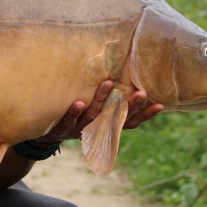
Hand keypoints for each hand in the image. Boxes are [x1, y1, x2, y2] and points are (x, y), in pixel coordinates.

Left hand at [40, 80, 162, 142]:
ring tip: (109, 83)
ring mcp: (78, 130)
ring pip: (92, 116)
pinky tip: (78, 102)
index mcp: (105, 125)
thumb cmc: (74, 116)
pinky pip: (67, 121)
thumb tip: (120, 71)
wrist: (45, 135)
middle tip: (141, 93)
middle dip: (130, 106)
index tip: (160, 105)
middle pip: (116, 118)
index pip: (130, 121)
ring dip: (101, 100)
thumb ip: (105, 98)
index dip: (145, 115)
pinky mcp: (61, 129)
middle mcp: (95, 129)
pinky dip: (73, 113)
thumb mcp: (91, 109)